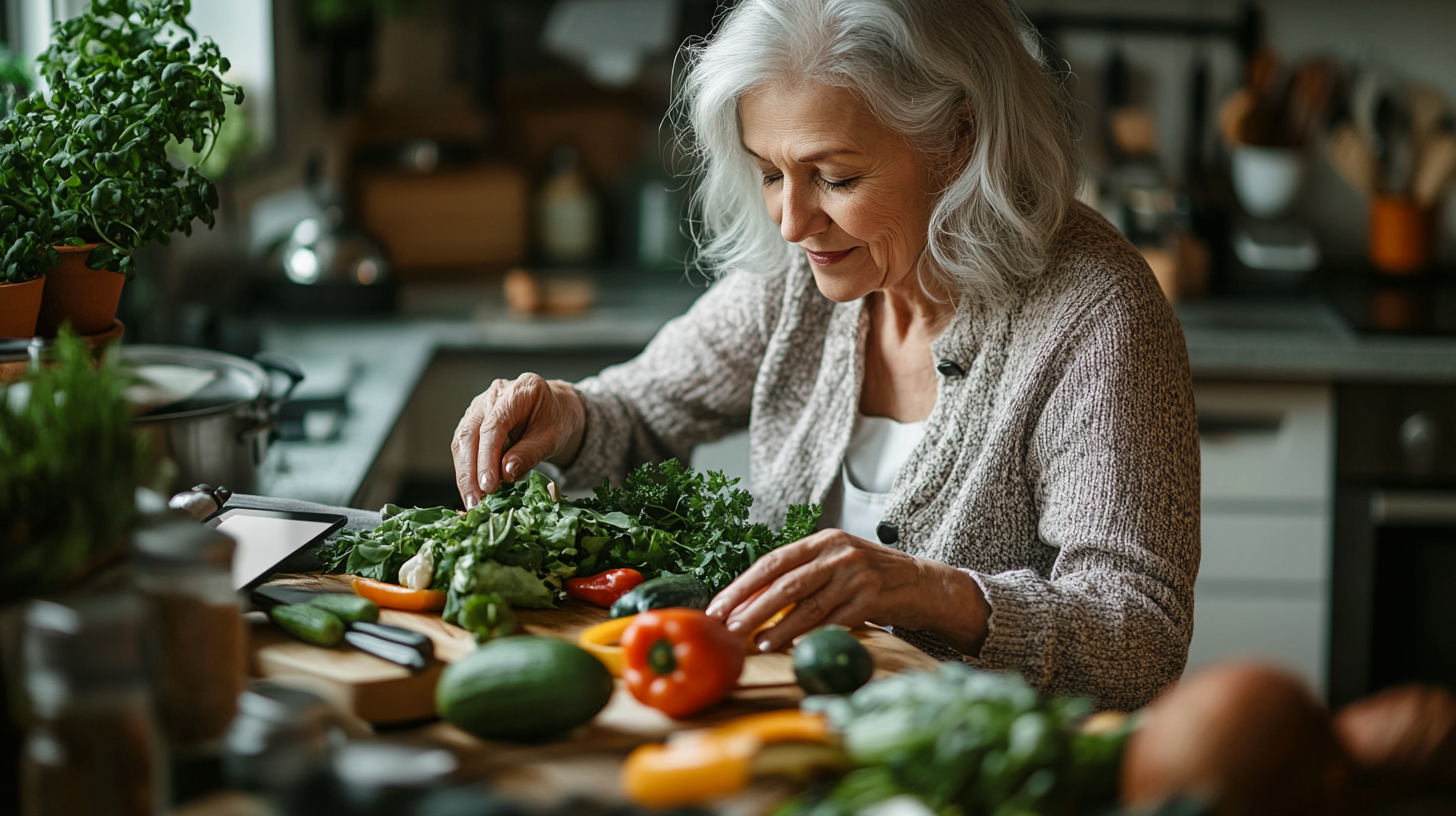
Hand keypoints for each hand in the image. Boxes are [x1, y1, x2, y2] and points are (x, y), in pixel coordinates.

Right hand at [452, 374, 585, 507]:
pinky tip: (472, 489)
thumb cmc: (556, 421)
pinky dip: (466, 470)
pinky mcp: (472, 421)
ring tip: (473, 500)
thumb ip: (530, 454)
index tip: (488, 485)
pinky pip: (463, 446)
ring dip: (464, 474)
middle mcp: (493, 394)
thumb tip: (506, 473)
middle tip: (476, 500)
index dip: (488, 457)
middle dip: (470, 471)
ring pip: (461, 441)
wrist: (556, 411)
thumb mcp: (553, 438)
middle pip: (470, 434)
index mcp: (519, 391)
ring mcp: (479, 406)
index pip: (494, 426)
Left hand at [704, 528, 990, 654]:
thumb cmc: (872, 576)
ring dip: (777, 628)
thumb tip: (754, 601)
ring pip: (806, 605)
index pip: (772, 562)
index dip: (742, 586)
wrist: (924, 583)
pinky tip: (791, 646)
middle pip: (784, 584)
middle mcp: (837, 553)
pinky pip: (832, 621)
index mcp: (823, 540)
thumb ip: (803, 574)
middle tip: (728, 629)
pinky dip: (809, 635)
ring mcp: (855, 575)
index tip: (718, 607)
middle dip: (750, 609)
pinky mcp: (871, 599)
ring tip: (756, 643)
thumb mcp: (837, 562)